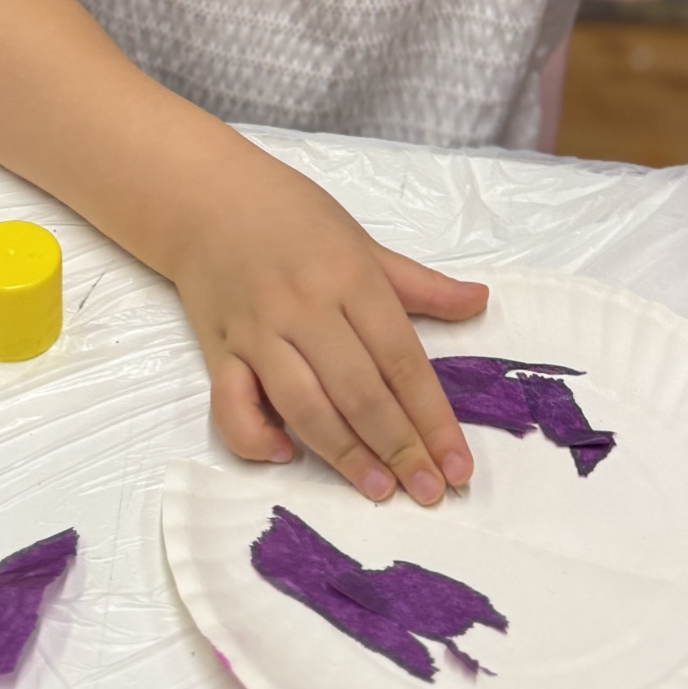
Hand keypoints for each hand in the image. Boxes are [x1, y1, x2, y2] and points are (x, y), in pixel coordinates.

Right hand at [170, 144, 487, 505]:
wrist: (207, 196)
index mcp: (351, 278)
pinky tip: (284, 455)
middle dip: (399, 448)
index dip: (433, 419)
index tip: (457, 466)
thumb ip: (420, 283)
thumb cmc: (292, 217)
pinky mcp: (217, 349)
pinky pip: (231, 405)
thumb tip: (480, 302)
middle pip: (360, 391)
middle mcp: (306, 308)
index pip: (402, 361)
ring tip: (379, 490)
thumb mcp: (362, 242)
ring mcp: (258, 331)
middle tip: (429, 492)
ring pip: (304, 405)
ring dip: (344, 455)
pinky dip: (255, 437)